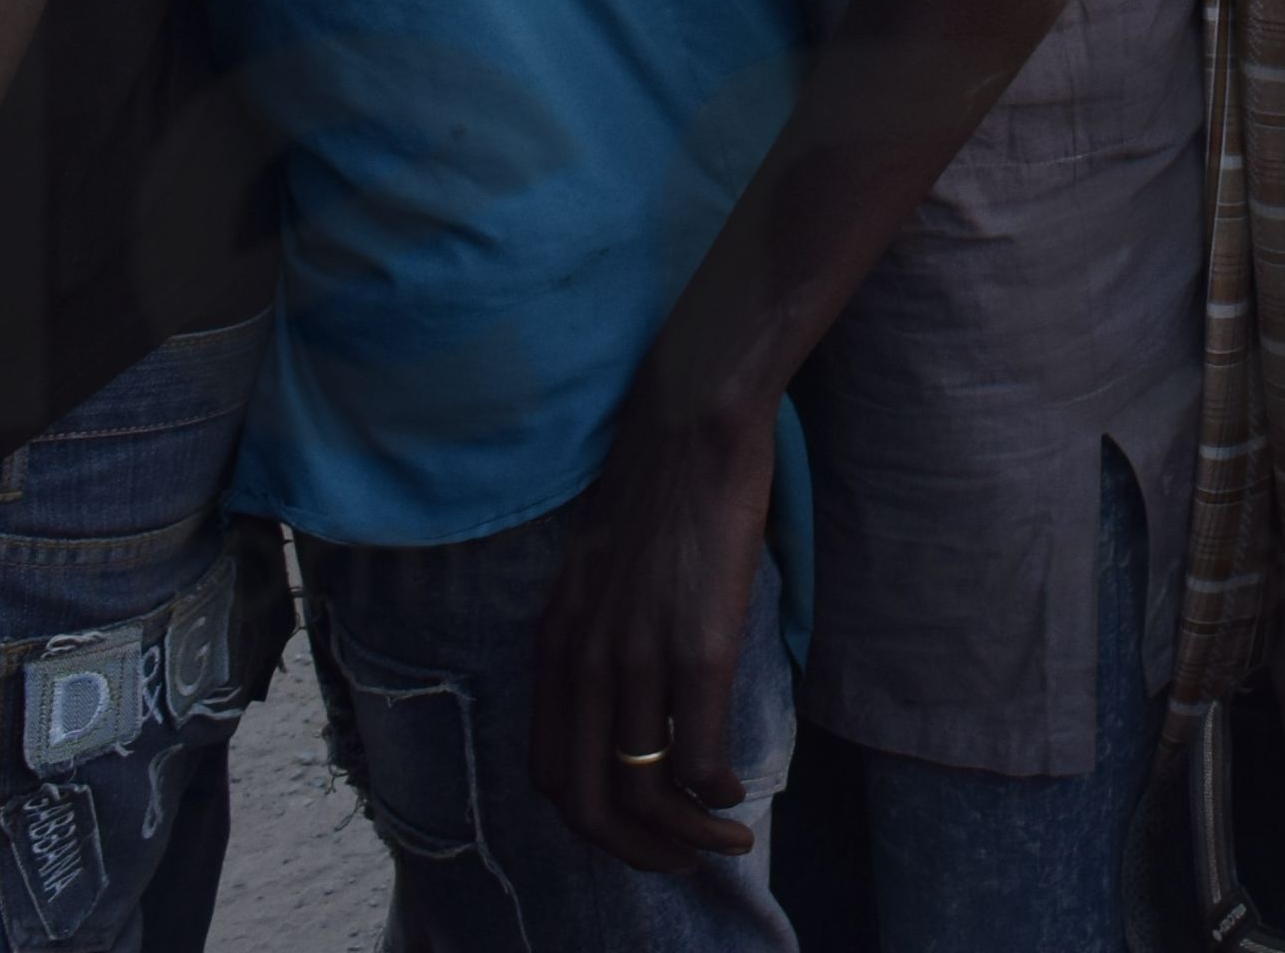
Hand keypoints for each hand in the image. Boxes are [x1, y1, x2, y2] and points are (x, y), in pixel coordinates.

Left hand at [528, 384, 771, 874]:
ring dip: (685, 838)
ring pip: (642, 791)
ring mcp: (636, 657)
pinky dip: (714, 795)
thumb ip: (600, 627)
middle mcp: (582, 660)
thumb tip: (627, 677)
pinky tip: (735, 792)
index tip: (633, 831)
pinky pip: (695, 757)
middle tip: (679, 862)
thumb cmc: (657, 484)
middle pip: (585, 801)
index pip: (548, 768)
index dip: (588, 819)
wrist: (691, 421)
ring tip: (724, 842)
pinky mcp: (696, 648)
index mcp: (555, 642)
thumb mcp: (598, 567)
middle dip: (633, 851)